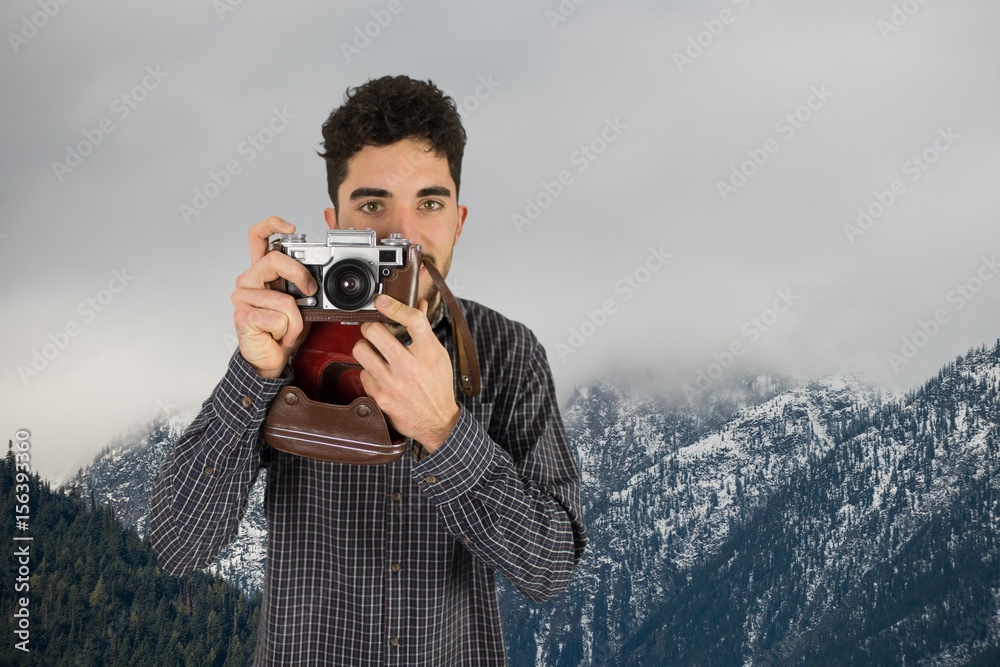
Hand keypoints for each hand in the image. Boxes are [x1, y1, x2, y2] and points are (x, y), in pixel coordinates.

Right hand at [231, 216, 316, 378]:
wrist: (270, 358)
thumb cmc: (283, 329)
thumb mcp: (301, 302)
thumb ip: (305, 285)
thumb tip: (320, 276)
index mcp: (262, 271)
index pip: (258, 236)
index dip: (273, 225)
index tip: (293, 228)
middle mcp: (249, 279)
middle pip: (275, 259)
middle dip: (300, 275)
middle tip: (310, 290)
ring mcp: (243, 297)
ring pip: (284, 299)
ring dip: (296, 320)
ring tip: (287, 328)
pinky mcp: (243, 315)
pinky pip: (279, 318)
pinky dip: (288, 331)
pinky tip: (278, 335)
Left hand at [353, 295, 460, 452]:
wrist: (437, 421)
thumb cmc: (437, 385)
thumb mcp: (438, 354)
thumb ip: (425, 328)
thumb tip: (420, 303)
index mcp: (428, 353)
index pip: (413, 320)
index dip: (394, 306)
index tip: (382, 301)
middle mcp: (410, 366)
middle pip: (375, 331)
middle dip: (370, 326)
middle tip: (373, 330)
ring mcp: (393, 383)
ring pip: (361, 350)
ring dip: (365, 348)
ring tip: (373, 352)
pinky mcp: (380, 397)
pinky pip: (363, 374)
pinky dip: (369, 372)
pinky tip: (379, 375)